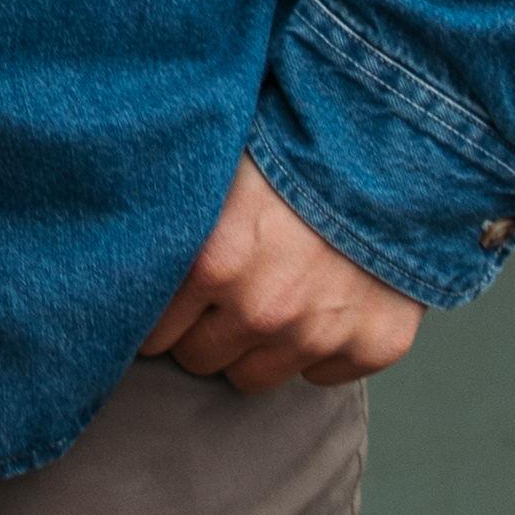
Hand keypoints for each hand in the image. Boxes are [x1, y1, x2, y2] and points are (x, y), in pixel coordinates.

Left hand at [141, 162, 429, 392]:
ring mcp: (318, 333)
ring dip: (258, 343)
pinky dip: (321, 348)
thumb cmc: (301, 139)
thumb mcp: (221, 159)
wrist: (406, 137)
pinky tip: (326, 297)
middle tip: (229, 285)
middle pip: (198, 359)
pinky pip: (320, 377)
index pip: (150, 333)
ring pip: (253, 377)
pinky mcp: (372, 345)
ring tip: (276, 290)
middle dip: (206, 328)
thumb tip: (107, 231)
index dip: (164, 308)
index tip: (178, 287)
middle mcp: (260, 306)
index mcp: (211, 259)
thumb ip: (174, 207)